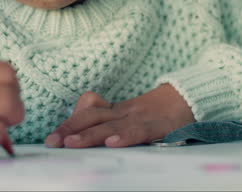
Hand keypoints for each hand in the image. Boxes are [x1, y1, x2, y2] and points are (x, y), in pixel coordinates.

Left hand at [45, 83, 194, 147]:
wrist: (191, 98)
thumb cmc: (158, 112)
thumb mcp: (130, 115)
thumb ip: (109, 120)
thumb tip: (81, 133)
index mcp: (117, 110)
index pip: (88, 111)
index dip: (69, 122)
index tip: (51, 138)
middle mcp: (124, 112)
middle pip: (92, 116)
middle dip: (70, 129)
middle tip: (52, 142)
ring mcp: (140, 118)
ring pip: (110, 124)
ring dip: (89, 134)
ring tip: (71, 143)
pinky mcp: (157, 126)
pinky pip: (139, 131)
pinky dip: (125, 136)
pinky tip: (113, 143)